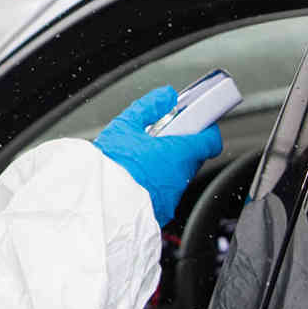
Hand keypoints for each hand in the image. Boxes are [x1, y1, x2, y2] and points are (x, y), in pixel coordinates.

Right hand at [92, 85, 223, 222]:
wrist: (97, 204)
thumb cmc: (110, 167)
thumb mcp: (125, 126)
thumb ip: (149, 108)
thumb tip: (165, 96)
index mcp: (177, 153)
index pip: (210, 141)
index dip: (206, 130)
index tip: (199, 123)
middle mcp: (180, 178)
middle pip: (193, 158)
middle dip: (181, 147)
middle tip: (160, 139)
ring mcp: (172, 198)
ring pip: (177, 177)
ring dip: (166, 167)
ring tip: (142, 160)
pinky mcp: (161, 213)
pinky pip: (164, 194)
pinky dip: (155, 186)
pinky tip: (136, 180)